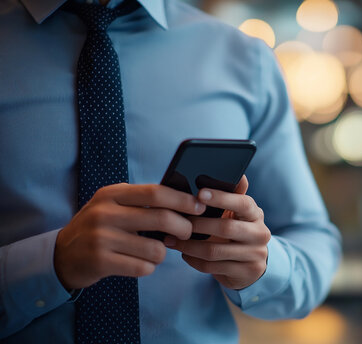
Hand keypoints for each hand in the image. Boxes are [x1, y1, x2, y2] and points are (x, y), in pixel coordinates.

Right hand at [54, 183, 204, 289]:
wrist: (62, 255)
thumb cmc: (99, 227)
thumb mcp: (114, 205)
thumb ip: (142, 201)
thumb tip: (185, 200)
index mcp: (112, 194)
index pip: (156, 192)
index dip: (183, 200)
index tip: (199, 207)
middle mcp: (105, 213)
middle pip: (162, 218)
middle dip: (184, 227)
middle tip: (187, 232)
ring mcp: (101, 238)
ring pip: (156, 248)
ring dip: (163, 253)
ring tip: (154, 252)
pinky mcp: (101, 262)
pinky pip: (143, 267)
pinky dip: (148, 267)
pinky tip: (139, 263)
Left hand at [165, 175, 270, 289]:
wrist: (252, 266)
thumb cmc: (238, 232)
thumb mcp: (238, 214)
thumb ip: (233, 195)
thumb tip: (236, 173)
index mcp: (256, 214)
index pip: (242, 203)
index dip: (222, 198)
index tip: (200, 194)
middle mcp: (260, 234)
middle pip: (226, 228)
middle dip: (198, 225)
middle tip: (176, 221)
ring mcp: (254, 255)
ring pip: (215, 251)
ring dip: (189, 245)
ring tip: (171, 239)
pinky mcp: (246, 273)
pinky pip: (213, 267)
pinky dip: (194, 260)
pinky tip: (184, 254)